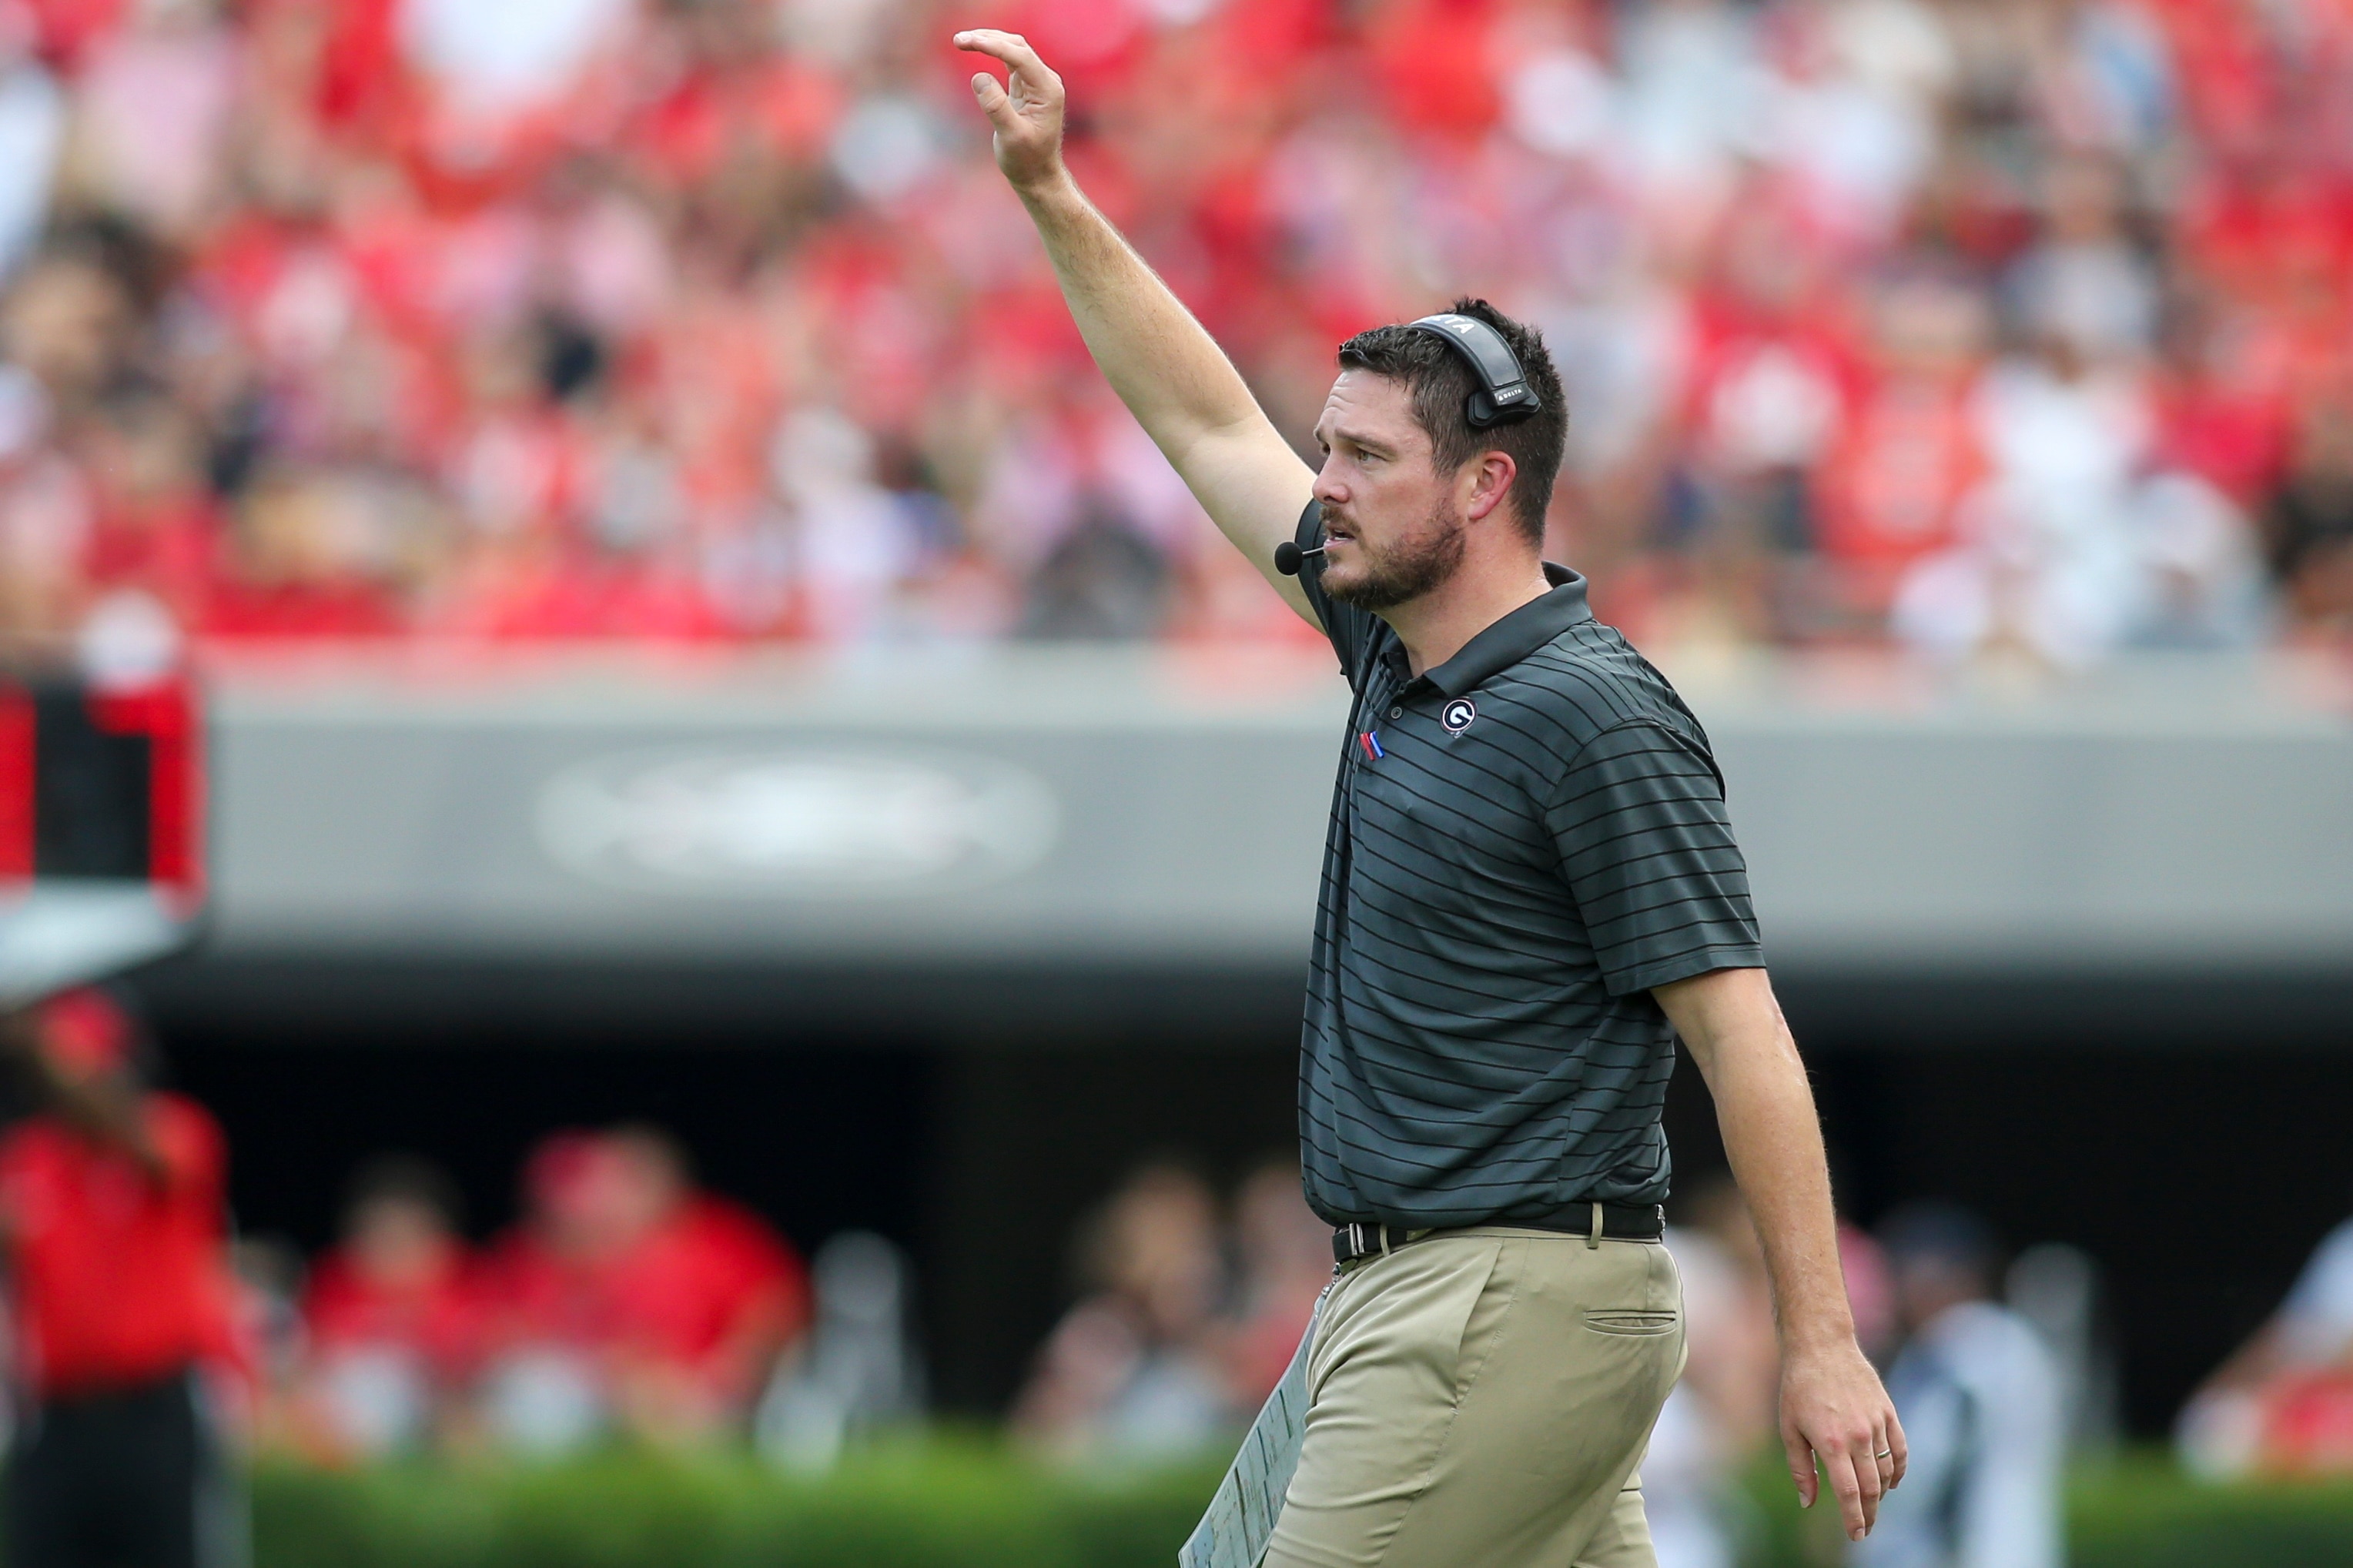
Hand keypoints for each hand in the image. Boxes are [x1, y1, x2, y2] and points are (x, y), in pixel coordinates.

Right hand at [954, 29, 1067, 194]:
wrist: (1037, 175)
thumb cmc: (1026, 161)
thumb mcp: (1011, 137)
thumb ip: (996, 107)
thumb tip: (979, 77)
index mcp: (1048, 90)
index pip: (1020, 56)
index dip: (993, 46)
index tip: (967, 42)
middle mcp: (1046, 81)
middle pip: (1017, 46)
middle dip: (988, 39)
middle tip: (959, 40)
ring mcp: (1037, 82)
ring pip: (1013, 49)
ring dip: (989, 41)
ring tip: (962, 41)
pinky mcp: (1026, 86)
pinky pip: (1010, 60)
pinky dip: (992, 51)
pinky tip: (975, 47)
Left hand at [1780, 1337, 1906, 1541]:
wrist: (1821, 1346)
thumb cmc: (1798, 1387)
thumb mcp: (1789, 1429)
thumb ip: (1801, 1469)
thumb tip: (1809, 1503)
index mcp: (1831, 1443)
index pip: (1849, 1493)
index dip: (1854, 1518)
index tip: (1856, 1535)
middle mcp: (1858, 1436)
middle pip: (1871, 1488)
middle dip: (1869, 1513)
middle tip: (1864, 1528)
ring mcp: (1876, 1423)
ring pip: (1887, 1471)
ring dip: (1882, 1493)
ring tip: (1871, 1504)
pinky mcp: (1888, 1412)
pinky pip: (1901, 1449)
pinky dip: (1899, 1470)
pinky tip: (1892, 1482)